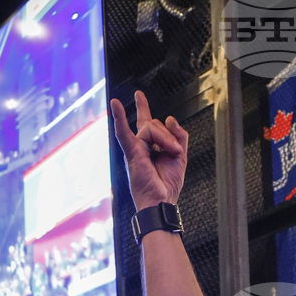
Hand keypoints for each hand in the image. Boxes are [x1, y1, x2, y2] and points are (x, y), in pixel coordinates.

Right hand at [110, 90, 188, 209]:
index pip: (147, 122)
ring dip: (167, 140)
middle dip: (170, 136)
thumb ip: (179, 135)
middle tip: (174, 153)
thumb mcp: (180, 156)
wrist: (161, 200)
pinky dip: (119, 117)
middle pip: (155, 123)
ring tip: (170, 154)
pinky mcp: (131, 152)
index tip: (138, 94)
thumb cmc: (168, 183)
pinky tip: (115, 103)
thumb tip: (170, 118)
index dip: (142, 107)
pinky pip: (124, 132)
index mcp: (150, 146)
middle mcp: (140, 144)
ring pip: (152, 126)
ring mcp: (134, 147)